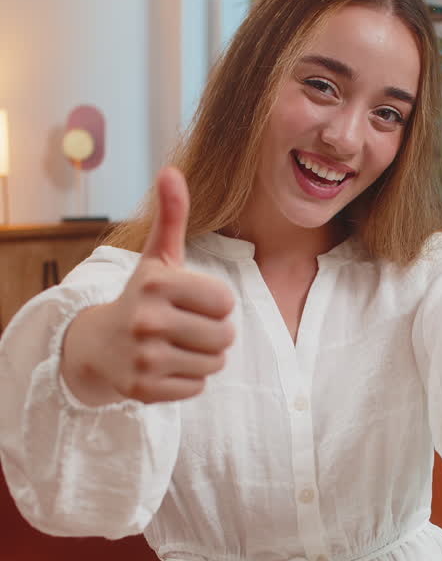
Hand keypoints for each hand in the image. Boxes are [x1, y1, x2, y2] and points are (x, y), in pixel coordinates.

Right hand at [61, 166, 235, 404]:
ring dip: (204, 357)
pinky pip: (197, 387)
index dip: (215, 303)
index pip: (225, 301)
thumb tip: (172, 170)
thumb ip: (172, 217)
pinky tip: (166, 366)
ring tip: (178, 346)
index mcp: (156, 283)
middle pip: (225, 335)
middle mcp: (147, 320)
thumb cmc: (141, 297)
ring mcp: (144, 358)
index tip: (192, 301)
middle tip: (188, 327)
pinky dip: (188, 380)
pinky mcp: (144, 390)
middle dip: (214, 333)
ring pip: (214, 363)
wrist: (97, 345)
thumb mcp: (157, 257)